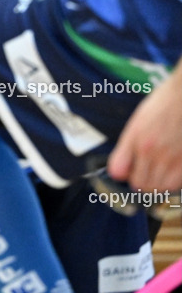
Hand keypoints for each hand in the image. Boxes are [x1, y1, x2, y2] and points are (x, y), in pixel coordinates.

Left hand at [108, 70, 181, 190]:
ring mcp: (172, 158)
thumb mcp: (137, 122)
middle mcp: (152, 150)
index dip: (122, 173)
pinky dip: (174, 182)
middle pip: (139, 184)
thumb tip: (119, 170)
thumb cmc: (164, 104)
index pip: (117, 171)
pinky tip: (172, 170)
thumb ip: (127, 146)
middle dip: (140, 180)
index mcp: (136, 138)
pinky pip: (177, 184)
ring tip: (160, 171)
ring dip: (157, 183)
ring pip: (159, 187)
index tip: (127, 170)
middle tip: (146, 171)